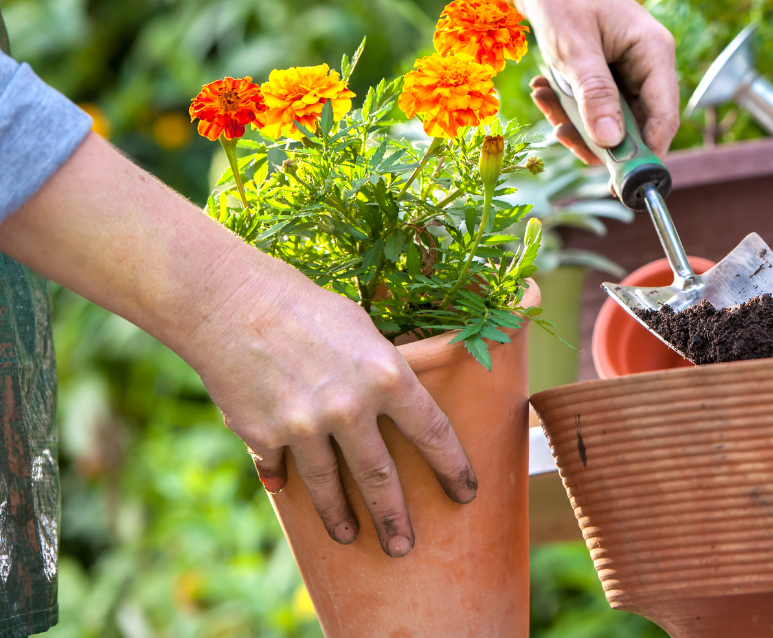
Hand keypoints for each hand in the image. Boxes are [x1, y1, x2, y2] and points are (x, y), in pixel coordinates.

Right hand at [188, 265, 475, 555]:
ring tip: (351, 536)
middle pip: (381, 478)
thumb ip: (382, 369)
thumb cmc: (304, 305)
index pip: (433, 433)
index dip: (453, 467)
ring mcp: (305, 427)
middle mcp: (351, 408)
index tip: (465, 492)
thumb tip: (398, 399)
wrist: (231, 303)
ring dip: (341, 518)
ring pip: (329, 488)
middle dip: (396, 518)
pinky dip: (283, 481)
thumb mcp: (362, 328)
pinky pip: (280, 469)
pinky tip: (286, 492)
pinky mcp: (265, 436)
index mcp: (387, 376)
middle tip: (404, 546)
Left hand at [368, 0, 679, 162]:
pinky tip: (545, 89)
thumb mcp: (573, 48)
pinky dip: (568, 104)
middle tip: (560, 135)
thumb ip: (595, 95)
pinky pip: (594, 102)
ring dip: (576, 119)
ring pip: (611, 117)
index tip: (616, 181)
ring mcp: (628, 66)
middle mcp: (648, 61)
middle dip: (598, 135)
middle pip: (637, 123)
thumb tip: (613, 142)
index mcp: (655, 51)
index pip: (664, 117)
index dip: (644, 152)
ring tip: (545, 100)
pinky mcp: (607, 68)